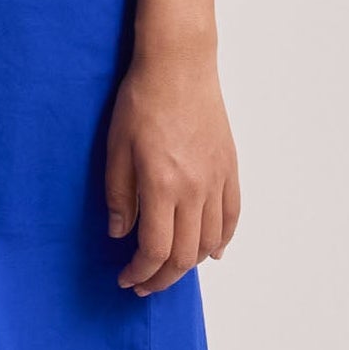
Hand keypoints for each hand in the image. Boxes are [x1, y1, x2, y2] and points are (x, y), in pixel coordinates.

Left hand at [102, 38, 239, 294]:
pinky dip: (222, 240)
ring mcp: (217, 180)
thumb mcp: (116, 149)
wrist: (179, 66)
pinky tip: (212, 251)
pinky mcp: (230, 168)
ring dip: (191, 263)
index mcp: (162, 185)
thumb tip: (121, 234)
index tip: (127, 278)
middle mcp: (195, 189)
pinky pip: (232, 216)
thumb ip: (120, 196)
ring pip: (212, 241)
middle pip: (186, 254)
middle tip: (145, 283)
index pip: (156, 250)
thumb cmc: (142, 101)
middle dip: (163, 277)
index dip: (141, 272)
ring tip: (171, 268)